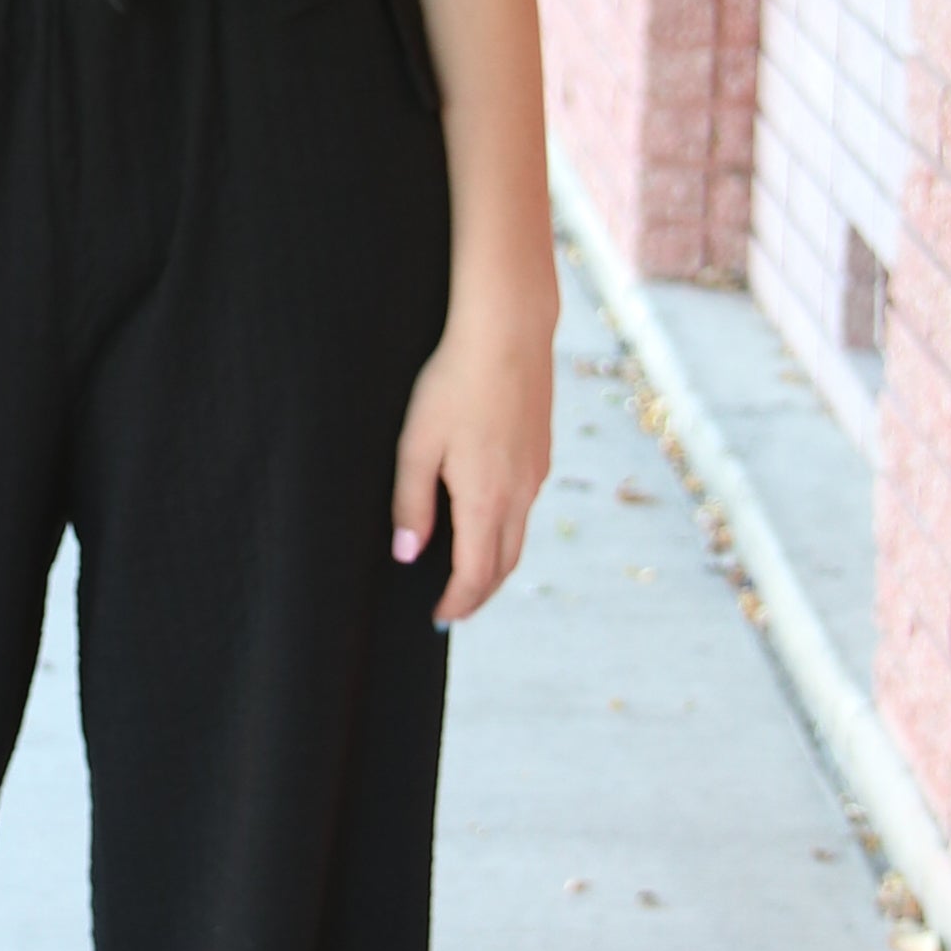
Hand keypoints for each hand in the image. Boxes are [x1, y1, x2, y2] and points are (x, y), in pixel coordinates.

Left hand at [389, 286, 554, 625]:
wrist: (509, 332)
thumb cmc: (454, 384)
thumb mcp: (417, 444)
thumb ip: (412, 504)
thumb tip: (409, 554)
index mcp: (486, 500)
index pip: (476, 575)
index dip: (458, 602)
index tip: (438, 617)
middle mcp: (520, 495)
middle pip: (504, 565)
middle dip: (478, 594)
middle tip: (454, 609)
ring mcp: (537, 474)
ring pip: (518, 536)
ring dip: (495, 564)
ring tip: (469, 575)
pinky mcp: (542, 452)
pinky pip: (526, 507)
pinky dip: (506, 531)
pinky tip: (487, 520)